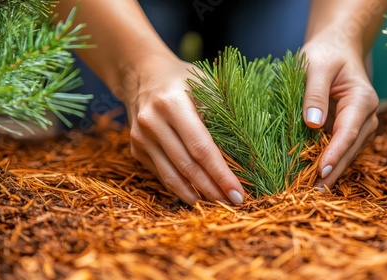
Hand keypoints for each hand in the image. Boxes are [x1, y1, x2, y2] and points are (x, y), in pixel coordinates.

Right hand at [119, 55, 244, 204]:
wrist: (142, 73)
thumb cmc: (183, 79)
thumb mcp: (206, 84)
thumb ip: (224, 113)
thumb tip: (250, 150)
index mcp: (173, 103)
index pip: (201, 147)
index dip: (220, 173)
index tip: (238, 192)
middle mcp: (152, 122)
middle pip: (186, 166)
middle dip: (212, 189)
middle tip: (233, 203)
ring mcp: (140, 137)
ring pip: (171, 176)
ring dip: (195, 194)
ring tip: (217, 204)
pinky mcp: (136, 148)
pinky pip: (161, 173)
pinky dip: (180, 186)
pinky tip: (197, 193)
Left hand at [301, 39, 378, 188]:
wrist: (337, 49)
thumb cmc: (326, 54)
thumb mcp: (315, 66)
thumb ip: (314, 93)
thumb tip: (312, 125)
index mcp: (361, 100)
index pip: (348, 133)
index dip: (334, 154)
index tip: (320, 172)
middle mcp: (366, 116)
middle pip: (349, 150)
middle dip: (331, 171)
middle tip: (310, 193)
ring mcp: (359, 125)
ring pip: (345, 153)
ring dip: (329, 171)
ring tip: (307, 191)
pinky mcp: (348, 130)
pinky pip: (338, 149)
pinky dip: (326, 162)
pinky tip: (310, 177)